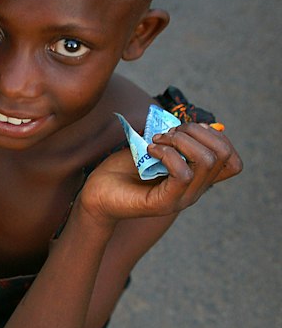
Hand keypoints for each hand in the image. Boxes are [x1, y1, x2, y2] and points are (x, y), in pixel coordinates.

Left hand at [79, 123, 242, 223]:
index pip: (233, 162)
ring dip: (181, 141)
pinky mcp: (164, 203)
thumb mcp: (156, 147)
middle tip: (168, 133)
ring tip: (156, 141)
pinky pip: (183, 173)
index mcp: (197, 178)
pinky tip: (150, 150)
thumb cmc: (123, 169)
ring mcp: (181, 199)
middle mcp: (194, 191)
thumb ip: (179, 139)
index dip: (218, 138)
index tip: (188, 130)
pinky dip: (167, 153)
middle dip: (197, 132)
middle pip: (223, 155)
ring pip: (206, 161)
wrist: (95, 193)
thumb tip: (204, 124)